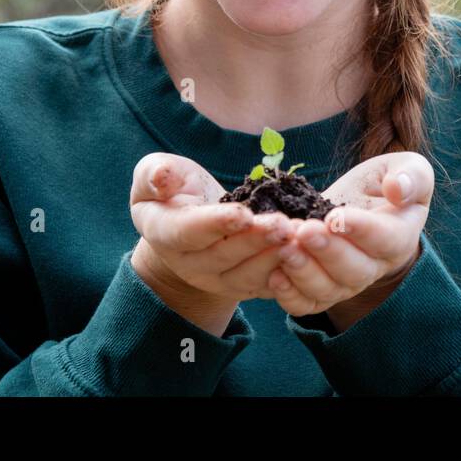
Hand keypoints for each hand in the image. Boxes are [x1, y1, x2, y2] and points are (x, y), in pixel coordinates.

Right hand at [129, 152, 295, 303]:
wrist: (190, 221)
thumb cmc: (173, 190)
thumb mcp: (153, 173)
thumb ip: (154, 174)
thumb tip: (161, 179)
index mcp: (165, 233)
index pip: (189, 232)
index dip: (216, 224)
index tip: (243, 213)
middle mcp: (191, 264)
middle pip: (225, 256)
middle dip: (256, 241)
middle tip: (284, 226)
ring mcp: (218, 279)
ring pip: (248, 276)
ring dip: (275, 258)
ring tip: (300, 238)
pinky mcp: (245, 285)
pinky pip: (267, 286)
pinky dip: (288, 273)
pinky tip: (307, 254)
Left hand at [267, 151, 431, 320]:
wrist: (359, 206)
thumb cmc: (384, 184)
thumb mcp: (407, 168)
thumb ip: (412, 176)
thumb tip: (397, 189)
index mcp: (399, 237)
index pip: (384, 239)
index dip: (360, 230)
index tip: (335, 216)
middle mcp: (374, 267)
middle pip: (353, 270)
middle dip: (326, 251)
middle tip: (304, 231)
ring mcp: (346, 283)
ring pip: (327, 290)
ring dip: (304, 271)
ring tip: (285, 248)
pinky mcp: (320, 291)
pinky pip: (305, 304)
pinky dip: (289, 295)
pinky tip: (275, 275)